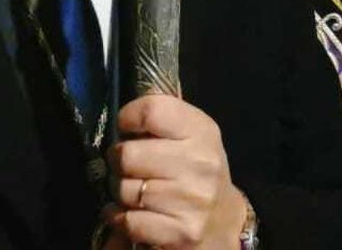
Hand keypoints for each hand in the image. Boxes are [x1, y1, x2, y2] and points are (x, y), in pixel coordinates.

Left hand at [100, 95, 247, 249]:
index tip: (127, 128)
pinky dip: (120, 218)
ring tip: (134, 191)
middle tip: (127, 166)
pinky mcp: (181, 232)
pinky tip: (131, 213)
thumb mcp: (192, 138)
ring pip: (124, 189)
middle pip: (128, 154)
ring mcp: (191, 200)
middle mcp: (200, 163)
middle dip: (118, 162)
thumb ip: (163, 123)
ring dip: (120, 192)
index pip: (153, 110)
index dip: (129, 117)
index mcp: (202, 132)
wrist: (222, 222)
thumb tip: (122, 121)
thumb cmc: (198, 173)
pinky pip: (128, 220)